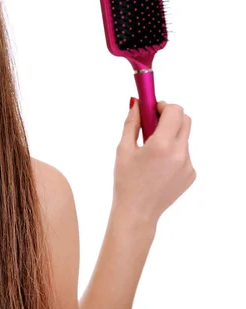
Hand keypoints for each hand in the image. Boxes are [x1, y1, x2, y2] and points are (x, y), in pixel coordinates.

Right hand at [112, 99, 196, 227]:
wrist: (137, 212)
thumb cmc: (126, 180)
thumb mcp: (123, 148)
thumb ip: (132, 123)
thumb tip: (137, 103)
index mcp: (162, 145)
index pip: (175, 111)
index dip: (163, 106)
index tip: (151, 110)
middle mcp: (180, 154)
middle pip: (185, 120)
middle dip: (169, 116)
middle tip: (152, 123)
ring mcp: (188, 165)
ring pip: (184, 137)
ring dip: (170, 135)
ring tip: (151, 150)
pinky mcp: (191, 174)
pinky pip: (184, 153)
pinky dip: (172, 151)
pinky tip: (157, 165)